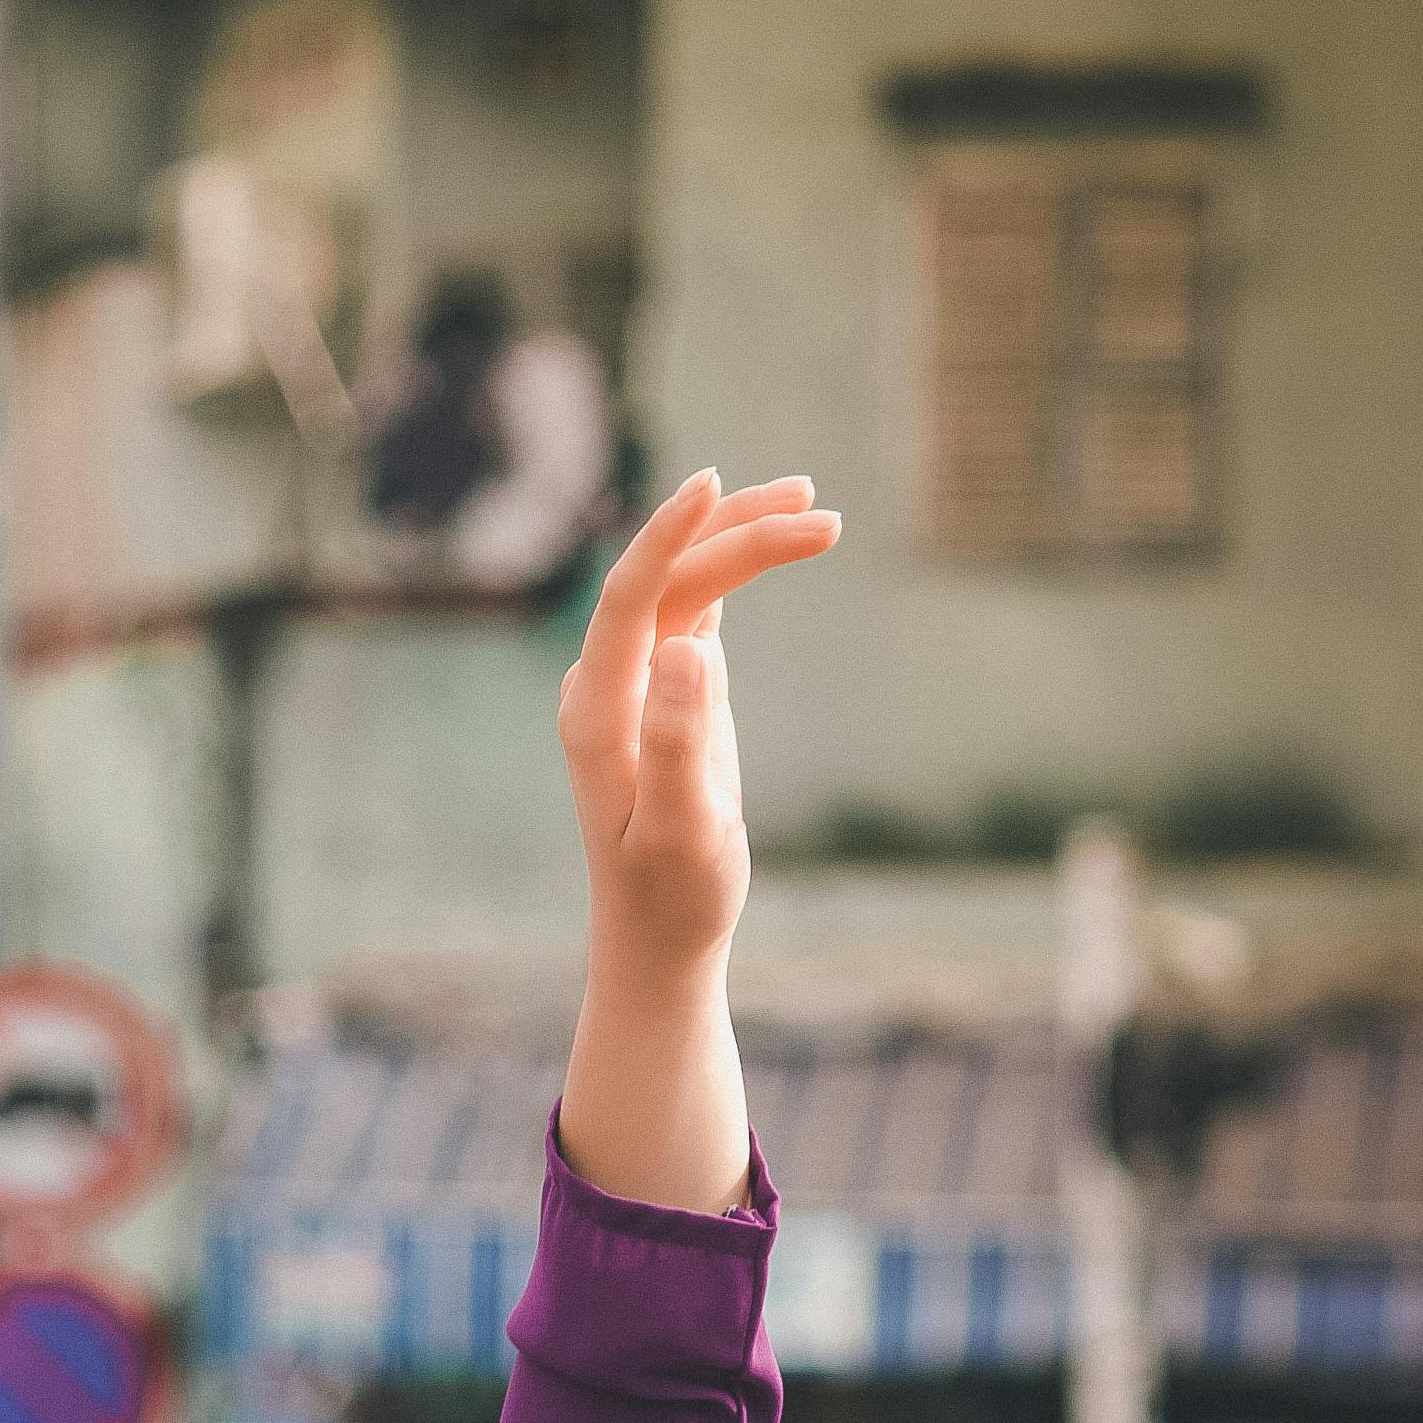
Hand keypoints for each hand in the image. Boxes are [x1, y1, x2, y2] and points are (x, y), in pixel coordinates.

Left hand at [559, 467, 841, 986]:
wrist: (659, 939)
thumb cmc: (672, 899)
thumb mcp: (683, 831)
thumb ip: (679, 742)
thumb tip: (689, 646)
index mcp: (597, 714)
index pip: (626, 600)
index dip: (666, 536)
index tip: (714, 483)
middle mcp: (606, 686)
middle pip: (669, 581)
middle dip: (741, 537)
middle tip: (825, 517)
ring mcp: (635, 682)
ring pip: (688, 586)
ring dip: (748, 544)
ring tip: (823, 517)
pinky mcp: (667, 689)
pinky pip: (696, 606)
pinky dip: (740, 572)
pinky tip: (782, 539)